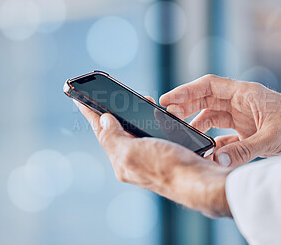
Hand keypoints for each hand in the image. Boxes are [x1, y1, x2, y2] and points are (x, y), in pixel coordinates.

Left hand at [75, 100, 231, 217]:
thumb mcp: (134, 152)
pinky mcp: (166, 155)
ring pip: (135, 133)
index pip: (101, 133)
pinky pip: (150, 136)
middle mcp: (133, 160)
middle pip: (117, 132)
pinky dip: (149, 124)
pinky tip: (154, 120)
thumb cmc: (170, 169)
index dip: (90, 113)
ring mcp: (150, 158)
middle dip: (112, 114)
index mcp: (122, 160)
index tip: (79, 98)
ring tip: (135, 105)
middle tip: (109, 97)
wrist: (201, 183)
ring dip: (132, 118)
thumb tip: (104, 121)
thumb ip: (114, 138)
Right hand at [160, 74, 280, 166]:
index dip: (186, 91)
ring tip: (185, 137)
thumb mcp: (272, 138)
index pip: (209, 86)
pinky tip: (207, 152)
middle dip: (186, 107)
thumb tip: (215, 160)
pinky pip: (224, 134)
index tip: (167, 100)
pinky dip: (214, 142)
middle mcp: (241, 103)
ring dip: (198, 126)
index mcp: (245, 94)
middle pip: (206, 100)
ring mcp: (244, 117)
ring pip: (213, 117)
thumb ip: (243, 150)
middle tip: (168, 118)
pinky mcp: (249, 131)